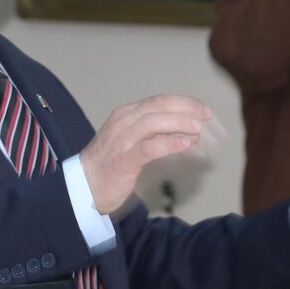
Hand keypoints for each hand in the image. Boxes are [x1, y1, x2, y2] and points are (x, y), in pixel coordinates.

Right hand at [80, 95, 213, 214]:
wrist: (83, 187)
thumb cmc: (110, 165)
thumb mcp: (133, 141)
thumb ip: (157, 135)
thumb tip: (188, 134)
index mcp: (126, 114)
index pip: (159, 101)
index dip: (184, 103)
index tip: (203, 110)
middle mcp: (124, 122)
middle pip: (158, 105)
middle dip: (186, 108)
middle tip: (206, 116)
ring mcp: (122, 140)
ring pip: (154, 122)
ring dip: (180, 124)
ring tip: (198, 130)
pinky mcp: (123, 160)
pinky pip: (150, 147)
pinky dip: (169, 143)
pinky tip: (185, 145)